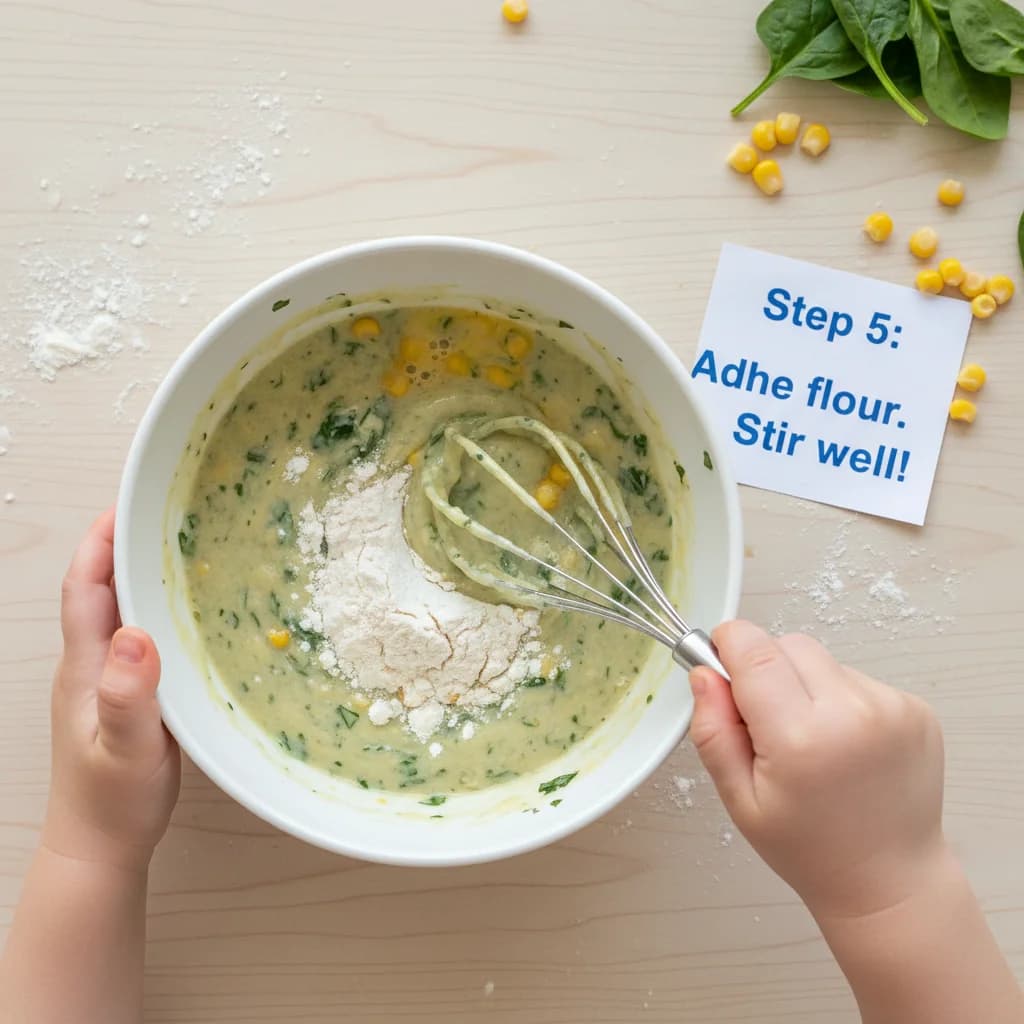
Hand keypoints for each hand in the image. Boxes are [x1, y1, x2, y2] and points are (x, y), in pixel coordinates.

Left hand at [43, 507, 180, 871]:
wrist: (99, 848)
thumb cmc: (111, 802)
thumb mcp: (125, 748)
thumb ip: (128, 696)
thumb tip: (137, 635)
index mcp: (85, 666)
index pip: (85, 587)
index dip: (100, 542)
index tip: (128, 504)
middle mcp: (90, 664)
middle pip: (99, 588)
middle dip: (123, 543)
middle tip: (166, 514)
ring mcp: (106, 679)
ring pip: (119, 610)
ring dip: (140, 573)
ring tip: (181, 547)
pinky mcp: (126, 694)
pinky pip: (138, 635)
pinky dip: (156, 609)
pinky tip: (187, 611)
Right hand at [690, 620, 945, 920]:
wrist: (889, 881)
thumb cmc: (810, 848)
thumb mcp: (739, 800)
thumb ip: (712, 731)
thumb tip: (704, 673)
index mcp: (799, 738)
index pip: (752, 648)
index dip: (727, 646)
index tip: (719, 664)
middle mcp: (851, 713)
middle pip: (787, 644)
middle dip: (765, 668)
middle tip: (767, 722)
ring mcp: (891, 708)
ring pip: (823, 660)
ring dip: (805, 685)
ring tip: (812, 741)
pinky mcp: (916, 708)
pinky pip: (857, 678)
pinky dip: (841, 700)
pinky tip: (844, 745)